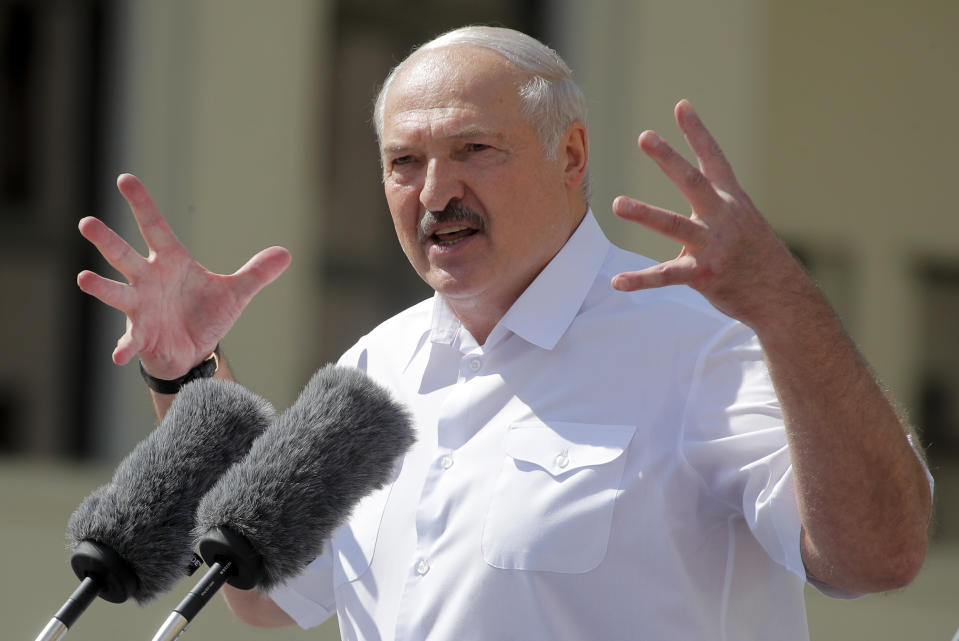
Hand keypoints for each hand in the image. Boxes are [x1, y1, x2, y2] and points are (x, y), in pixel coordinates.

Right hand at [77, 174, 290, 378]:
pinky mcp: (142, 336)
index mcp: (170, 262)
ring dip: (100, 286)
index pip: (154, 227)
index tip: (124, 179)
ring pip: (116, 293)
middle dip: (107, 240)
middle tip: (87, 222)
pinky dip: (125, 347)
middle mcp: (148, 280)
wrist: (194, 349)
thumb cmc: (206, 314)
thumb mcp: (235, 293)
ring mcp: (141, 308)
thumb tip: (287, 254)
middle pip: (125, 255)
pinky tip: (119, 354)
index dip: (141, 204)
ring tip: (83, 278)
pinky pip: (131, 341)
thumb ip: (256, 273)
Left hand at [611, 99, 809, 327]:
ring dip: (646, 213)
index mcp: (732, 201)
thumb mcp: (743, 222)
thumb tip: (697, 190)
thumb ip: (716, 205)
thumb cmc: (757, 258)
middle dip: (668, 158)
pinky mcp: (705, 274)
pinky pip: (667, 276)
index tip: (681, 106)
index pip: (714, 159)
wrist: (783, 297)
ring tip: (619, 202)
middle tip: (644, 136)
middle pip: (692, 182)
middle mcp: (723, 217)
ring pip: (675, 226)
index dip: (698, 132)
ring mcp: (713, 246)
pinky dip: (640, 279)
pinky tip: (617, 281)